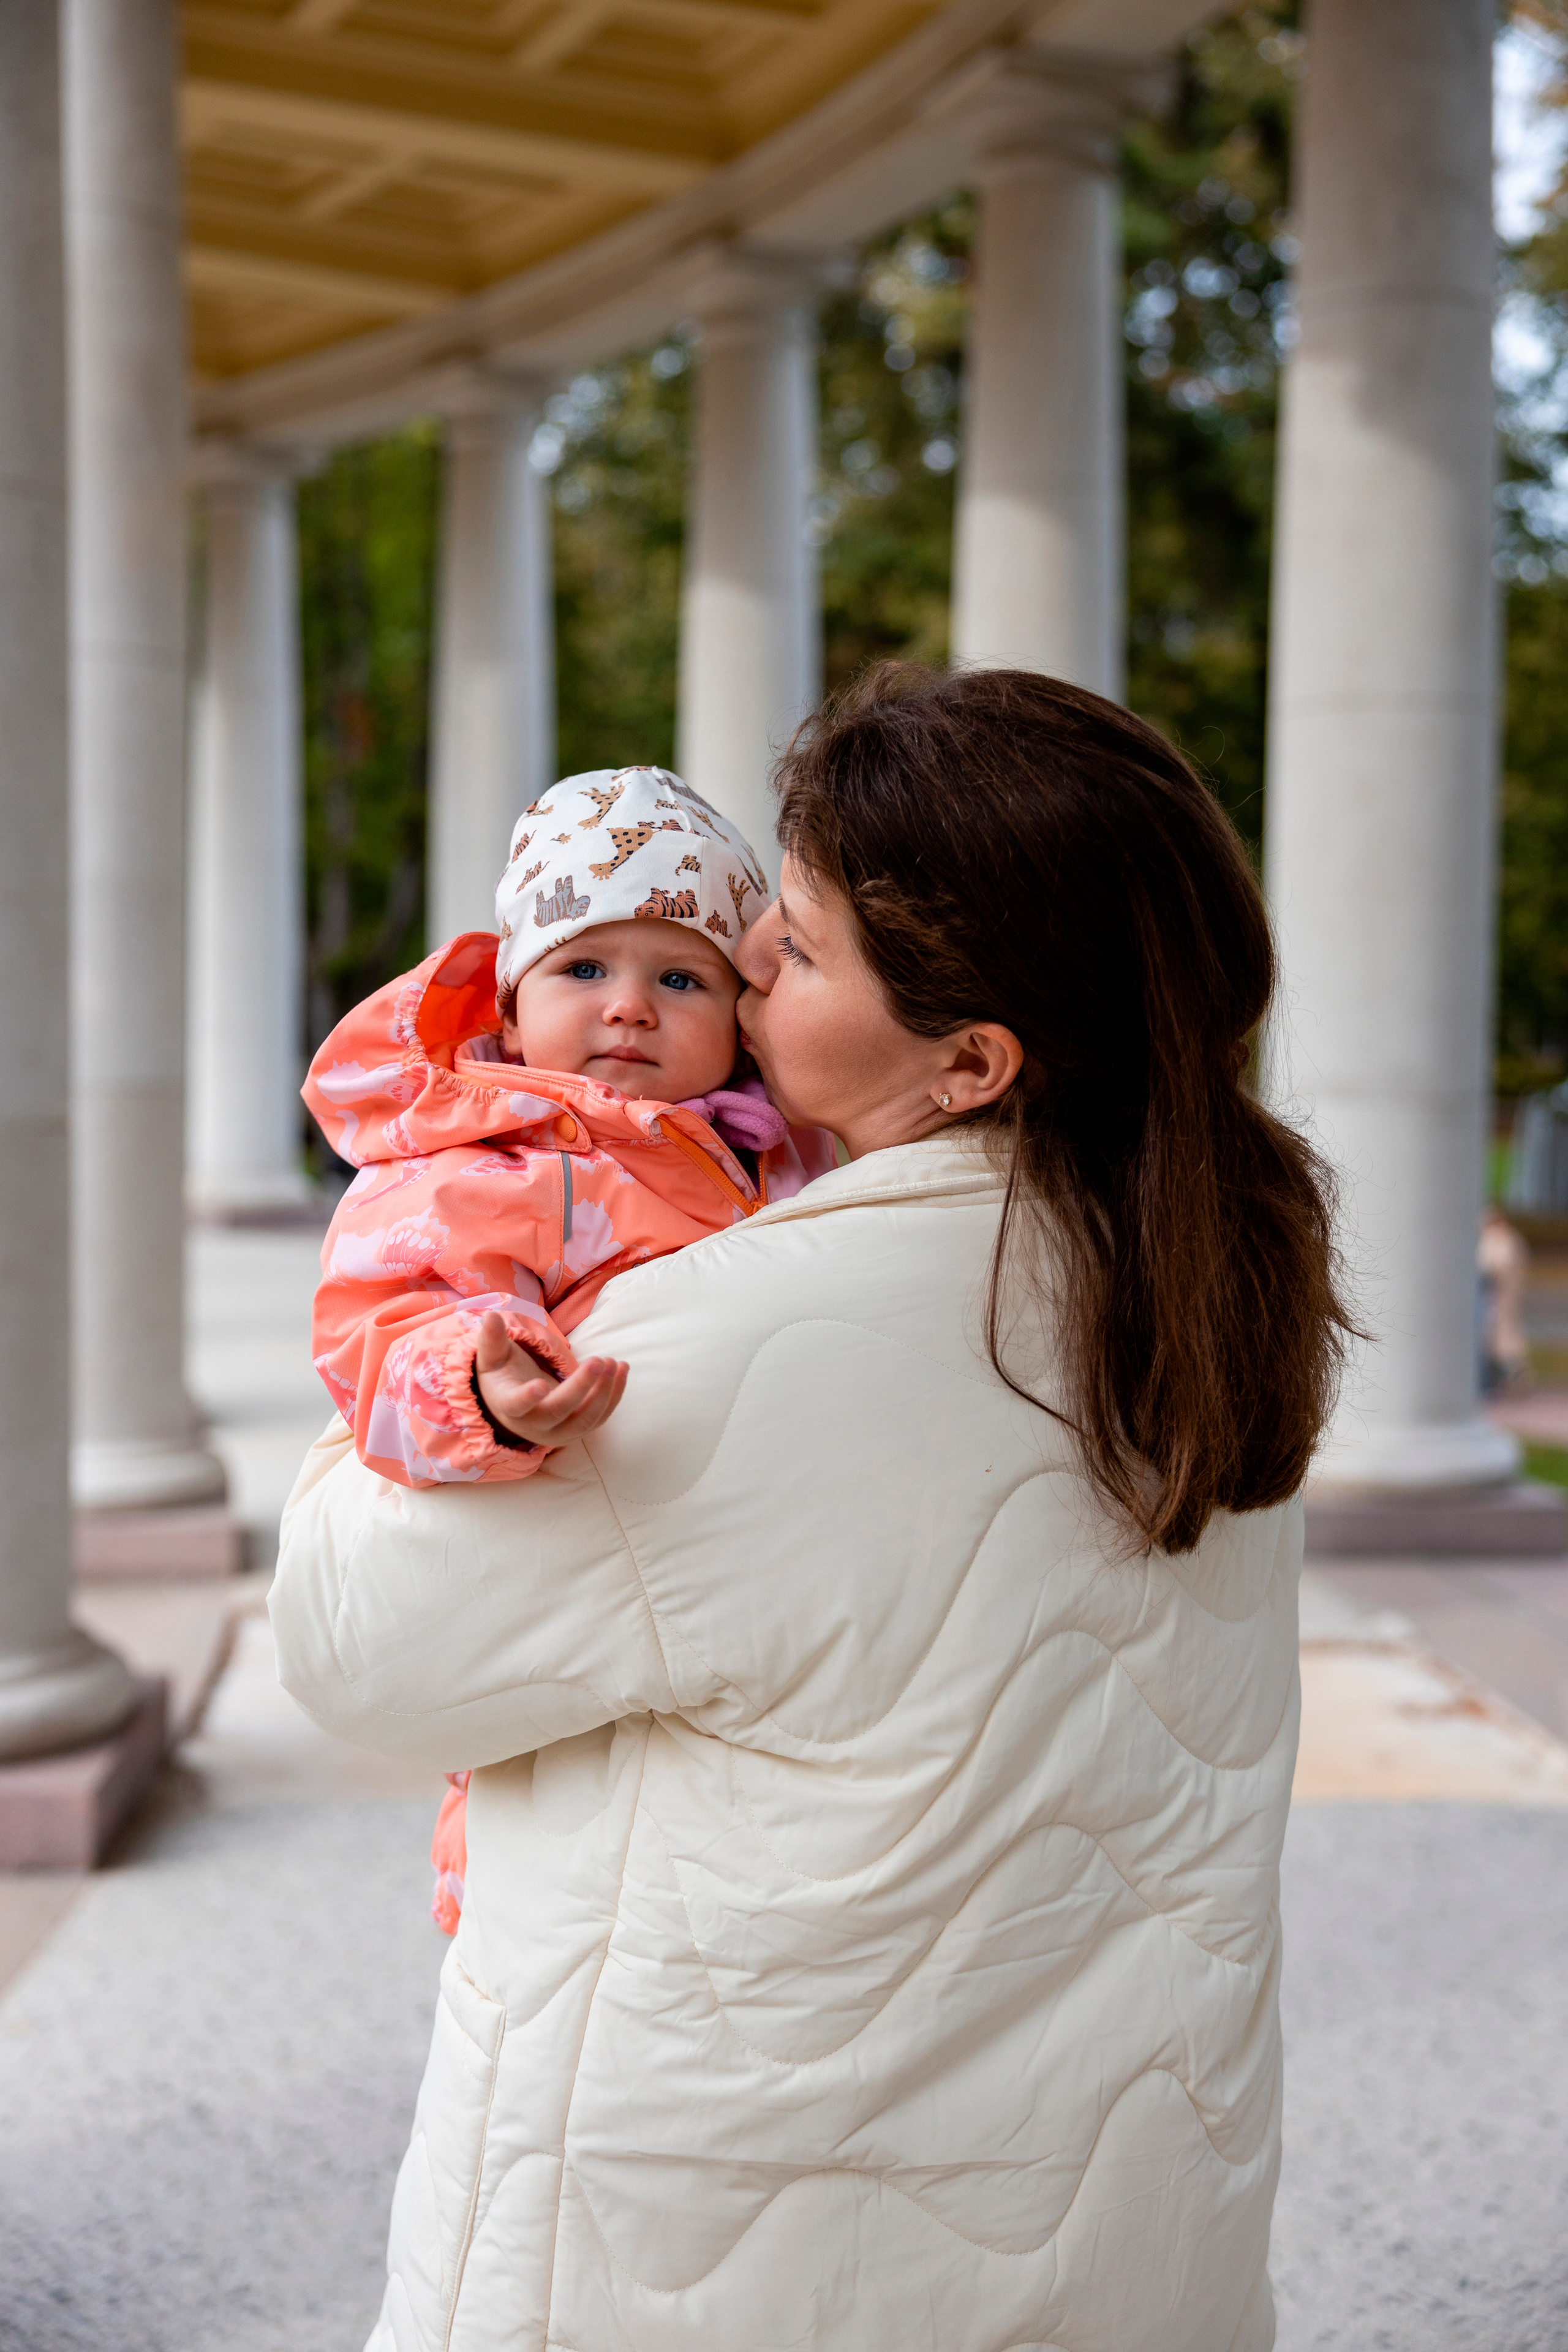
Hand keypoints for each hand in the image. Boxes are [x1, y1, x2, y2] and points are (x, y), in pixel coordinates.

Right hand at [474, 1311, 627, 1445]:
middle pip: (559, 1411)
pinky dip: (614, 1396)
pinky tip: (622, 1370)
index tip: (541, 1384)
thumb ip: (491, 1339)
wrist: (514, 1407)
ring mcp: (558, 1432)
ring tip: (615, 1363)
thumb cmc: (502, 1377)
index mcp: (509, 1405)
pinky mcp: (577, 1432)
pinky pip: (599, 1419)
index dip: (528, 1397)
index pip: (517, 1405)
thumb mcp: (492, 1358)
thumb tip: (491, 1316)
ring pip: (584, 1420)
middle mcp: (534, 1425)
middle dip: (581, 1387)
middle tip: (599, 1360)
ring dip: (604, 1392)